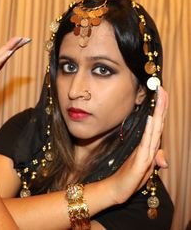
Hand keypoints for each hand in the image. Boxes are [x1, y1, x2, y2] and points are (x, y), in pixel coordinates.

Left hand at [109, 86, 167, 203]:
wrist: (117, 190)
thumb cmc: (129, 177)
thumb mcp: (140, 164)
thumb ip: (150, 156)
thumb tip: (161, 155)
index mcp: (147, 146)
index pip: (155, 125)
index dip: (159, 110)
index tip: (159, 93)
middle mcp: (149, 148)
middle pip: (158, 124)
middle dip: (161, 106)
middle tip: (162, 89)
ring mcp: (146, 154)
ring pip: (155, 130)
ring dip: (158, 113)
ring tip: (160, 98)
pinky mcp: (141, 162)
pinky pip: (146, 144)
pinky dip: (150, 131)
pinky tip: (151, 119)